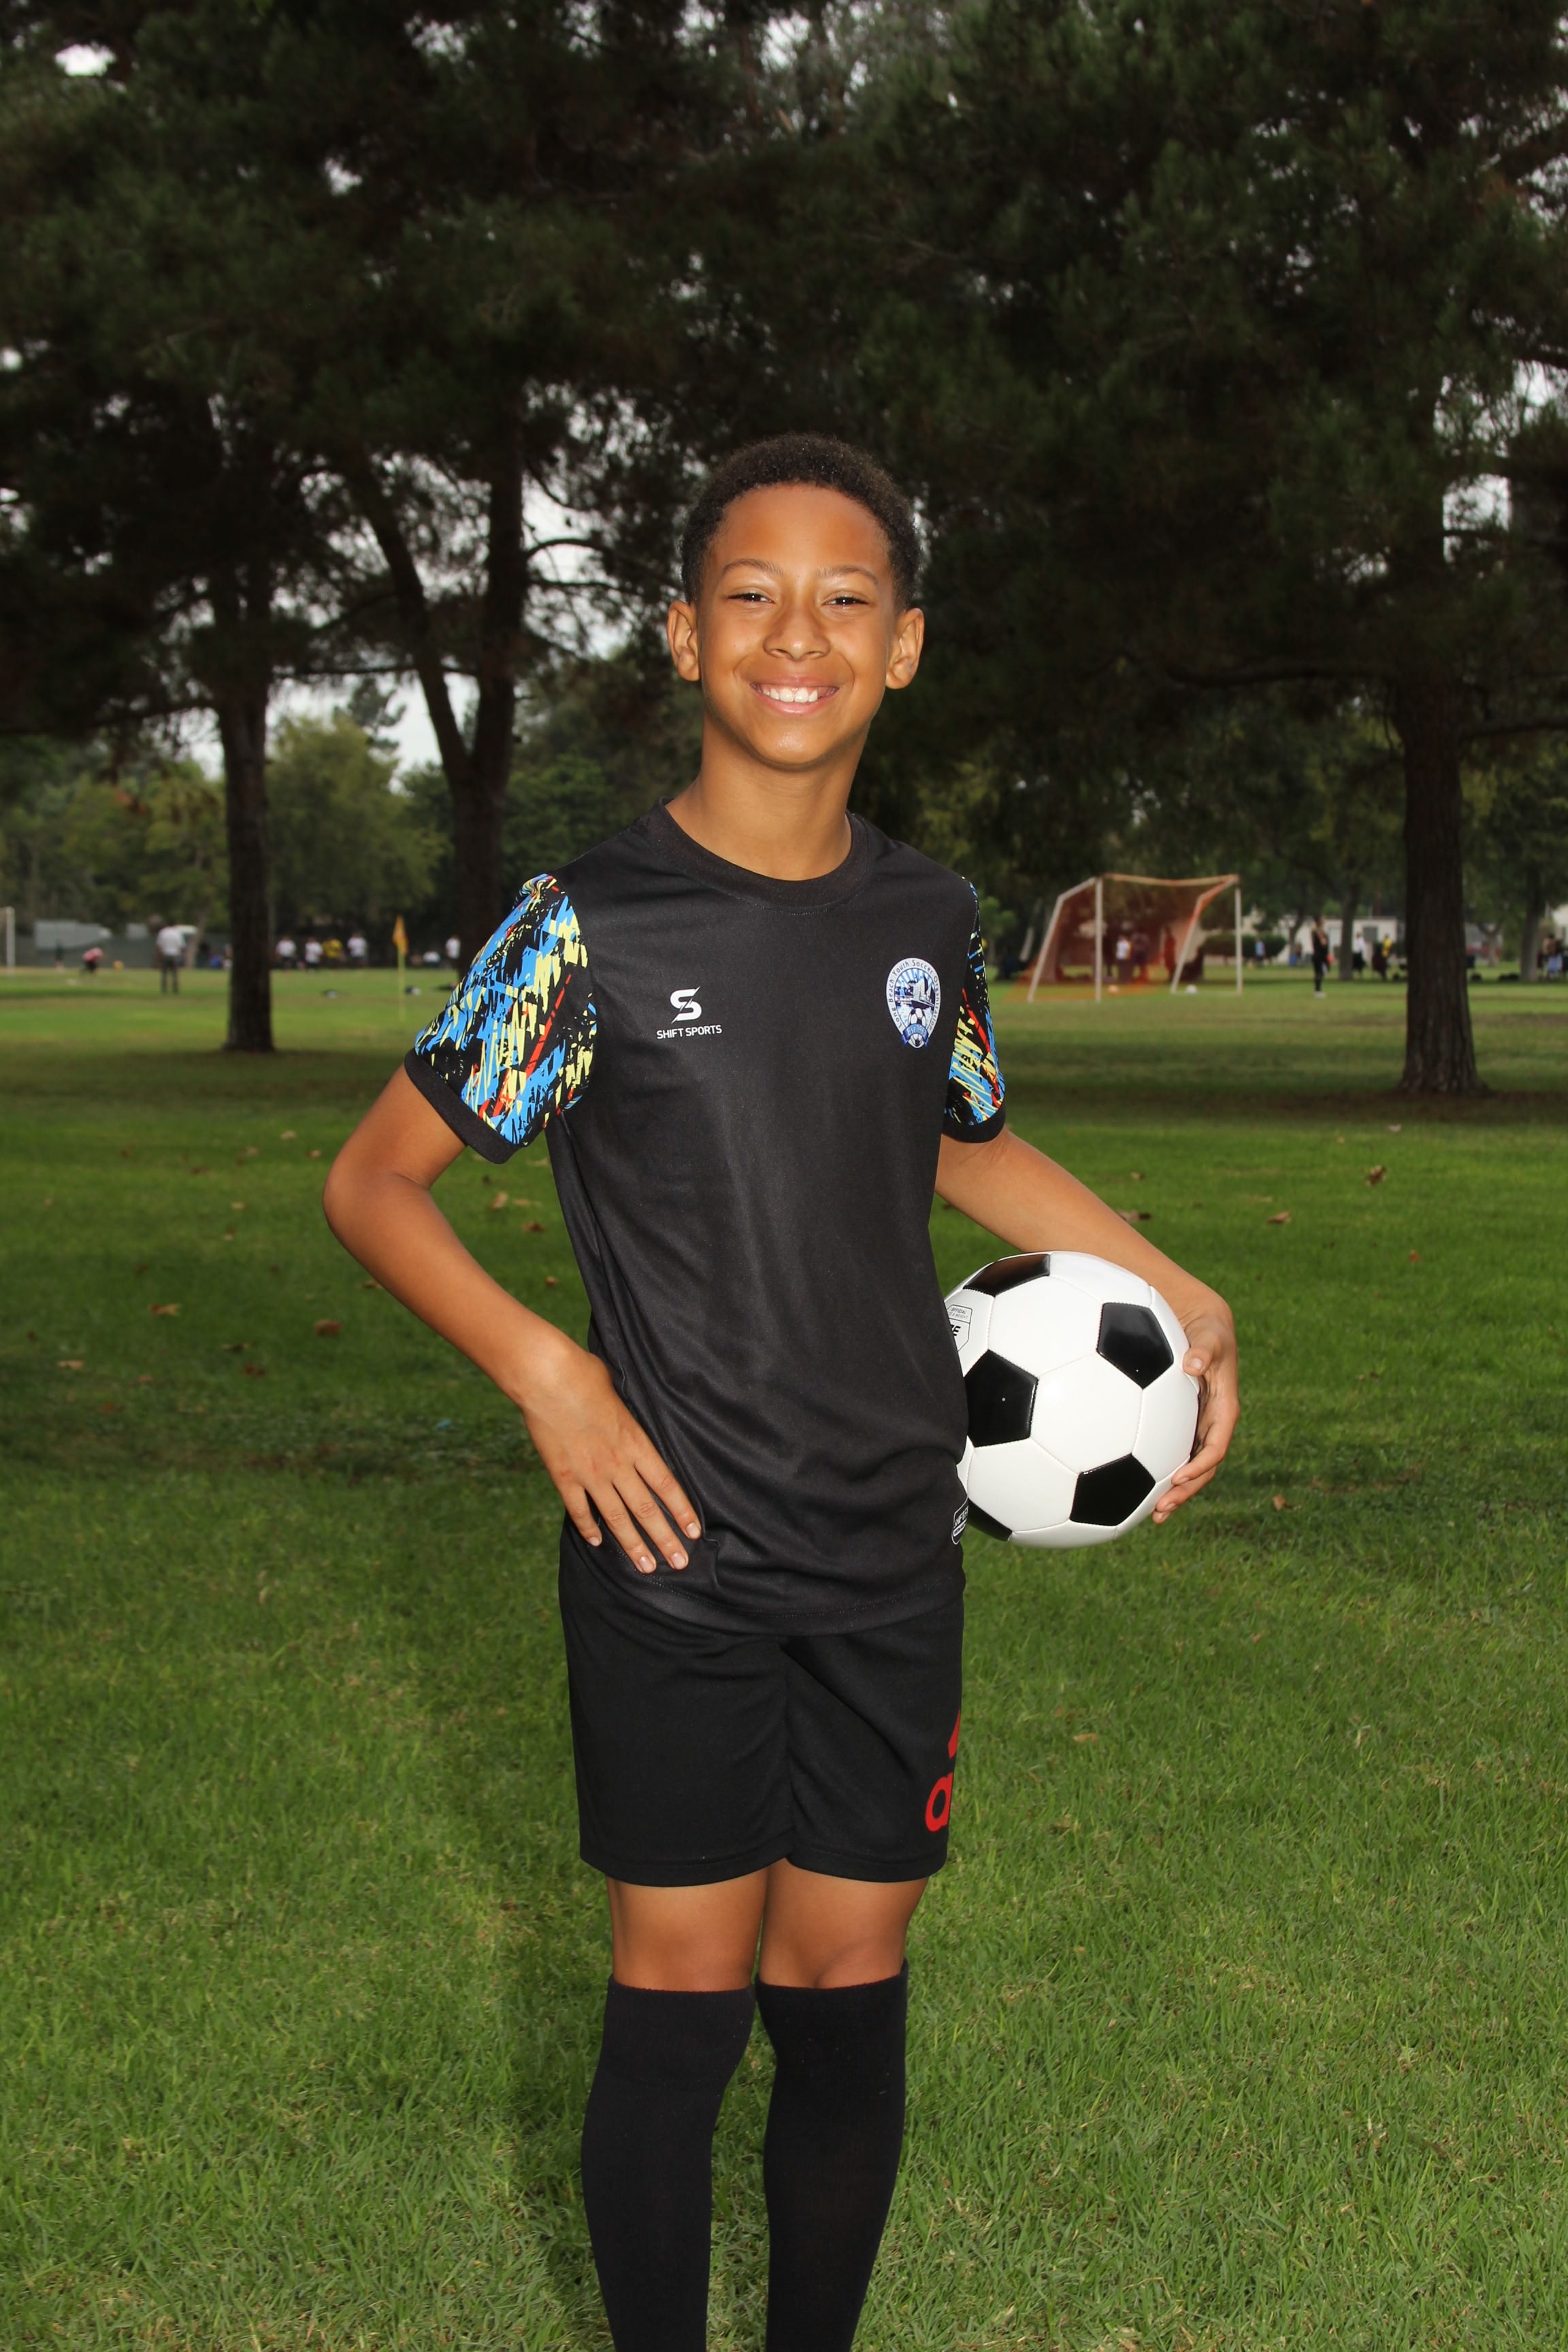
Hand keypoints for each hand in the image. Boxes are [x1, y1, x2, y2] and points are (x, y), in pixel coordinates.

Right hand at [515, 1335, 700, 1571]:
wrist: (547, 1377)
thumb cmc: (584, 1374)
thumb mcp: (618, 1391)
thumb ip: (626, 1414)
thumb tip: (626, 1414)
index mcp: (635, 1441)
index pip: (666, 1484)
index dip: (681, 1510)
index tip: (693, 1531)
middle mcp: (616, 1463)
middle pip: (646, 1508)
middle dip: (665, 1539)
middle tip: (679, 1563)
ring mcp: (589, 1472)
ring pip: (616, 1517)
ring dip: (633, 1544)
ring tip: (646, 1566)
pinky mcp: (563, 1474)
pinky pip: (578, 1508)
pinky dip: (587, 1527)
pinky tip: (597, 1542)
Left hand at [1152, 1293, 1238, 1523]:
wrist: (1202, 1326)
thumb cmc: (1208, 1331)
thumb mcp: (1211, 1336)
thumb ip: (1204, 1349)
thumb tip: (1193, 1362)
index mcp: (1224, 1411)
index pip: (1216, 1447)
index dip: (1201, 1465)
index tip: (1179, 1477)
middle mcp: (1211, 1424)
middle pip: (1203, 1468)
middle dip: (1186, 1491)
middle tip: (1161, 1509)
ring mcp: (1196, 1427)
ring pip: (1188, 1467)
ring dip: (1174, 1492)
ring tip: (1153, 1516)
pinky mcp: (1180, 1425)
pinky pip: (1171, 1453)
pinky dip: (1157, 1473)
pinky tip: (1134, 1489)